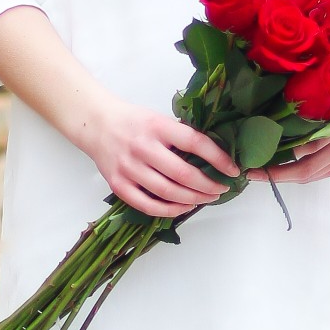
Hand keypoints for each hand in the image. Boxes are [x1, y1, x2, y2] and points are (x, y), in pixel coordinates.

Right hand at [86, 100, 236, 218]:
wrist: (96, 124)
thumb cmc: (133, 122)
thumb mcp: (159, 119)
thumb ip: (181, 135)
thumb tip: (215, 156)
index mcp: (157, 126)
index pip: (195, 143)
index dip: (218, 158)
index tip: (232, 169)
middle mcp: (142, 147)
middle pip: (183, 174)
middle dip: (208, 185)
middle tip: (221, 189)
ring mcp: (129, 168)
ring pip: (168, 192)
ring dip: (193, 199)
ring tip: (207, 198)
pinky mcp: (118, 185)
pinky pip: (148, 205)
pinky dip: (170, 210)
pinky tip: (184, 207)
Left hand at [251, 134, 329, 186]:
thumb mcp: (326, 113)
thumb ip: (307, 130)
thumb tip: (283, 142)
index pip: (302, 167)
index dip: (277, 172)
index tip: (253, 171)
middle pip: (303, 176)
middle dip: (275, 175)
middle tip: (251, 172)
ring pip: (308, 175)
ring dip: (284, 173)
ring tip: (263, 167)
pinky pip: (314, 171)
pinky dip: (296, 168)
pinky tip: (282, 163)